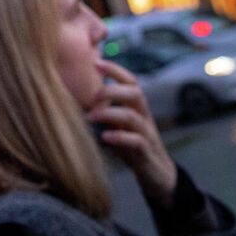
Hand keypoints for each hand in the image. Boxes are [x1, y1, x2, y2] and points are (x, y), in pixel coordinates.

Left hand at [90, 61, 179, 206]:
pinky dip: (119, 137)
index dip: (116, 70)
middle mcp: (143, 116)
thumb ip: (106, 108)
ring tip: (90, 117)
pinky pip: (136, 141)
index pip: (131, 81)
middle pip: (135, 93)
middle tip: (91, 96)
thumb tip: (77, 93)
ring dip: (110, 114)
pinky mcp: (146, 152)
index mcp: (137, 107)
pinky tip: (105, 137)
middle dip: (113, 90)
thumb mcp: (119, 123)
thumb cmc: (132, 144)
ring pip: (133, 117)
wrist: (157, 174)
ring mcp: (146, 134)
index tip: (96, 62)